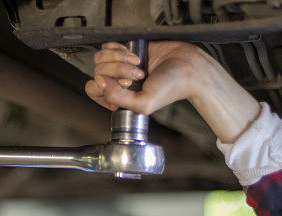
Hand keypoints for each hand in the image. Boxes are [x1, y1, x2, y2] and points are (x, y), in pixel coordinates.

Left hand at [85, 41, 260, 142]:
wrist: (188, 66)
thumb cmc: (170, 88)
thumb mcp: (143, 103)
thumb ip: (117, 98)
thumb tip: (99, 81)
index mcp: (118, 98)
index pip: (93, 90)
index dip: (104, 86)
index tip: (124, 85)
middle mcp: (117, 82)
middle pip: (97, 71)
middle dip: (117, 71)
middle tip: (137, 75)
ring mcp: (120, 66)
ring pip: (101, 58)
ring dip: (119, 59)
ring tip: (138, 64)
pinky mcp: (127, 50)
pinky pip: (109, 46)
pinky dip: (119, 49)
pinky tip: (135, 55)